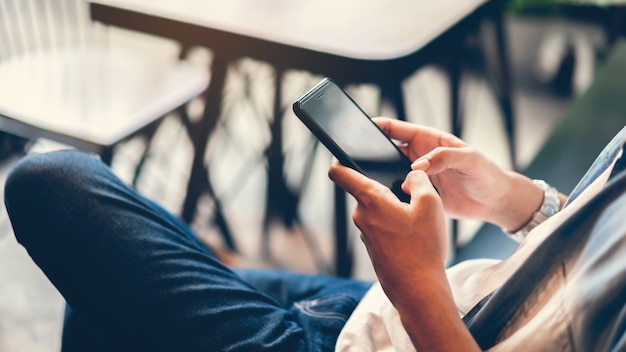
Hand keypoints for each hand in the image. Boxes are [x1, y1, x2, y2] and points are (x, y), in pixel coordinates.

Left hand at [328, 160, 447, 293]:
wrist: (418, 289)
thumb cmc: (423, 247)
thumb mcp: (431, 204)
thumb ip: (419, 180)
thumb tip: (410, 176)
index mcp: (370, 200)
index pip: (341, 173)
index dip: (339, 159)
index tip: (341, 153)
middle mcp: (361, 216)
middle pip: (368, 191)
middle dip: (386, 188)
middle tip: (411, 195)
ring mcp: (366, 233)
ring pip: (378, 210)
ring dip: (393, 209)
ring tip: (416, 220)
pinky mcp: (373, 247)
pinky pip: (382, 227)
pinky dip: (395, 226)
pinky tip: (412, 237)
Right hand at [374, 118, 543, 230]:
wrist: (494, 202)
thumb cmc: (486, 174)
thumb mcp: (470, 159)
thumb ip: (444, 157)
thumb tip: (418, 165)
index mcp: (428, 140)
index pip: (396, 129)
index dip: (377, 126)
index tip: (361, 128)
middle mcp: (418, 156)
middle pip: (386, 151)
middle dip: (371, 152)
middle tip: (358, 158)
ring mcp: (416, 176)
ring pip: (388, 172)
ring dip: (379, 176)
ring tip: (368, 179)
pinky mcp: (418, 195)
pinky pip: (397, 193)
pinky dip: (389, 195)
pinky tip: (384, 199)